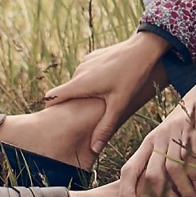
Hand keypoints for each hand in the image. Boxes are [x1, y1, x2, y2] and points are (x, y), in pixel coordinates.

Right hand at [43, 31, 170, 154]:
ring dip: (83, 92)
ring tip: (99, 102)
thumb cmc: (132, 75)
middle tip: (82, 117)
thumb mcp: (119, 104)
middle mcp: (79, 71)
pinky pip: (87, 72)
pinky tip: (108, 85)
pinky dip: (92, 80)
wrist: (144, 47)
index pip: (51, 97)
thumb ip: (105, 127)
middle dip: (71, 104)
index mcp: (79, 83)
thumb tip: (94, 149)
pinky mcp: (95, 56)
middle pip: (65, 91)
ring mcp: (86, 61)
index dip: (50, 110)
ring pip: (78, 82)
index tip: (55, 120)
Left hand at [117, 67, 195, 196]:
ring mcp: (174, 133)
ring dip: (182, 189)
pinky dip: (195, 173)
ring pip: (173, 168)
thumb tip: (155, 196)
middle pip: (151, 173)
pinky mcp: (192, 128)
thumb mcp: (167, 140)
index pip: (129, 170)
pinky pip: (191, 156)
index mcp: (147, 144)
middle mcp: (157, 138)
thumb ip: (161, 162)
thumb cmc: (185, 124)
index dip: (126, 192)